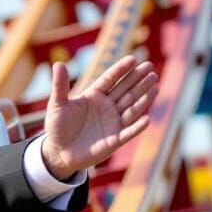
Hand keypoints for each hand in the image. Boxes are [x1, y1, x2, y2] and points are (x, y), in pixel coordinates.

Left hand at [41, 56, 157, 179]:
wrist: (58, 152)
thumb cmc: (56, 127)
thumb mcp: (57, 105)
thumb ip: (59, 85)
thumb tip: (57, 63)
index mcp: (94, 96)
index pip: (110, 79)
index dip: (121, 70)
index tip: (133, 58)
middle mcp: (107, 107)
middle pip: (125, 90)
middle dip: (137, 79)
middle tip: (150, 67)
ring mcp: (112, 122)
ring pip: (131, 107)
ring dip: (143, 98)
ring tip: (154, 85)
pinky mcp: (115, 140)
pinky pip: (128, 132)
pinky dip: (137, 127)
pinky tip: (147, 119)